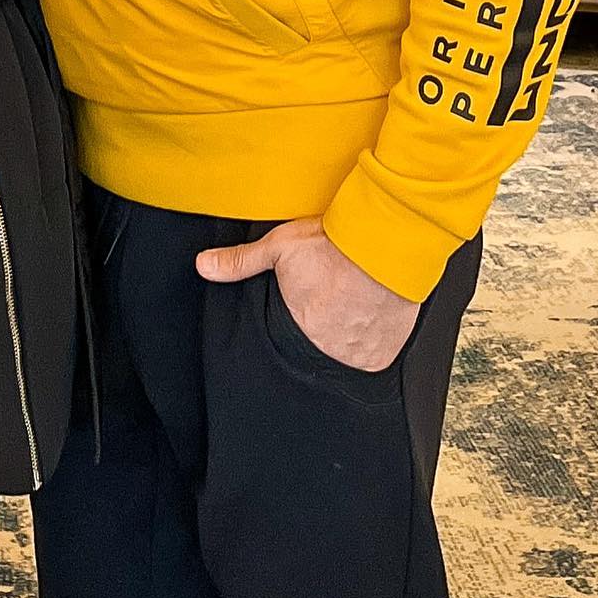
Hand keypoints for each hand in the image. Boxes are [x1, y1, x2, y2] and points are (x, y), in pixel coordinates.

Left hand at [196, 216, 418, 372]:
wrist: (385, 243)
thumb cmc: (334, 246)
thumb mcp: (278, 248)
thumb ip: (240, 261)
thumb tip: (205, 266)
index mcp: (301, 332)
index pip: (293, 342)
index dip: (300, 325)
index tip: (308, 310)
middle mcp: (333, 351)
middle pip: (325, 348)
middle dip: (325, 330)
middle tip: (331, 302)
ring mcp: (365, 354)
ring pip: (354, 353)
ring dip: (352, 336)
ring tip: (354, 307)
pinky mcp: (393, 349)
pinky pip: (383, 353)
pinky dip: (379, 338)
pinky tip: (375, 314)